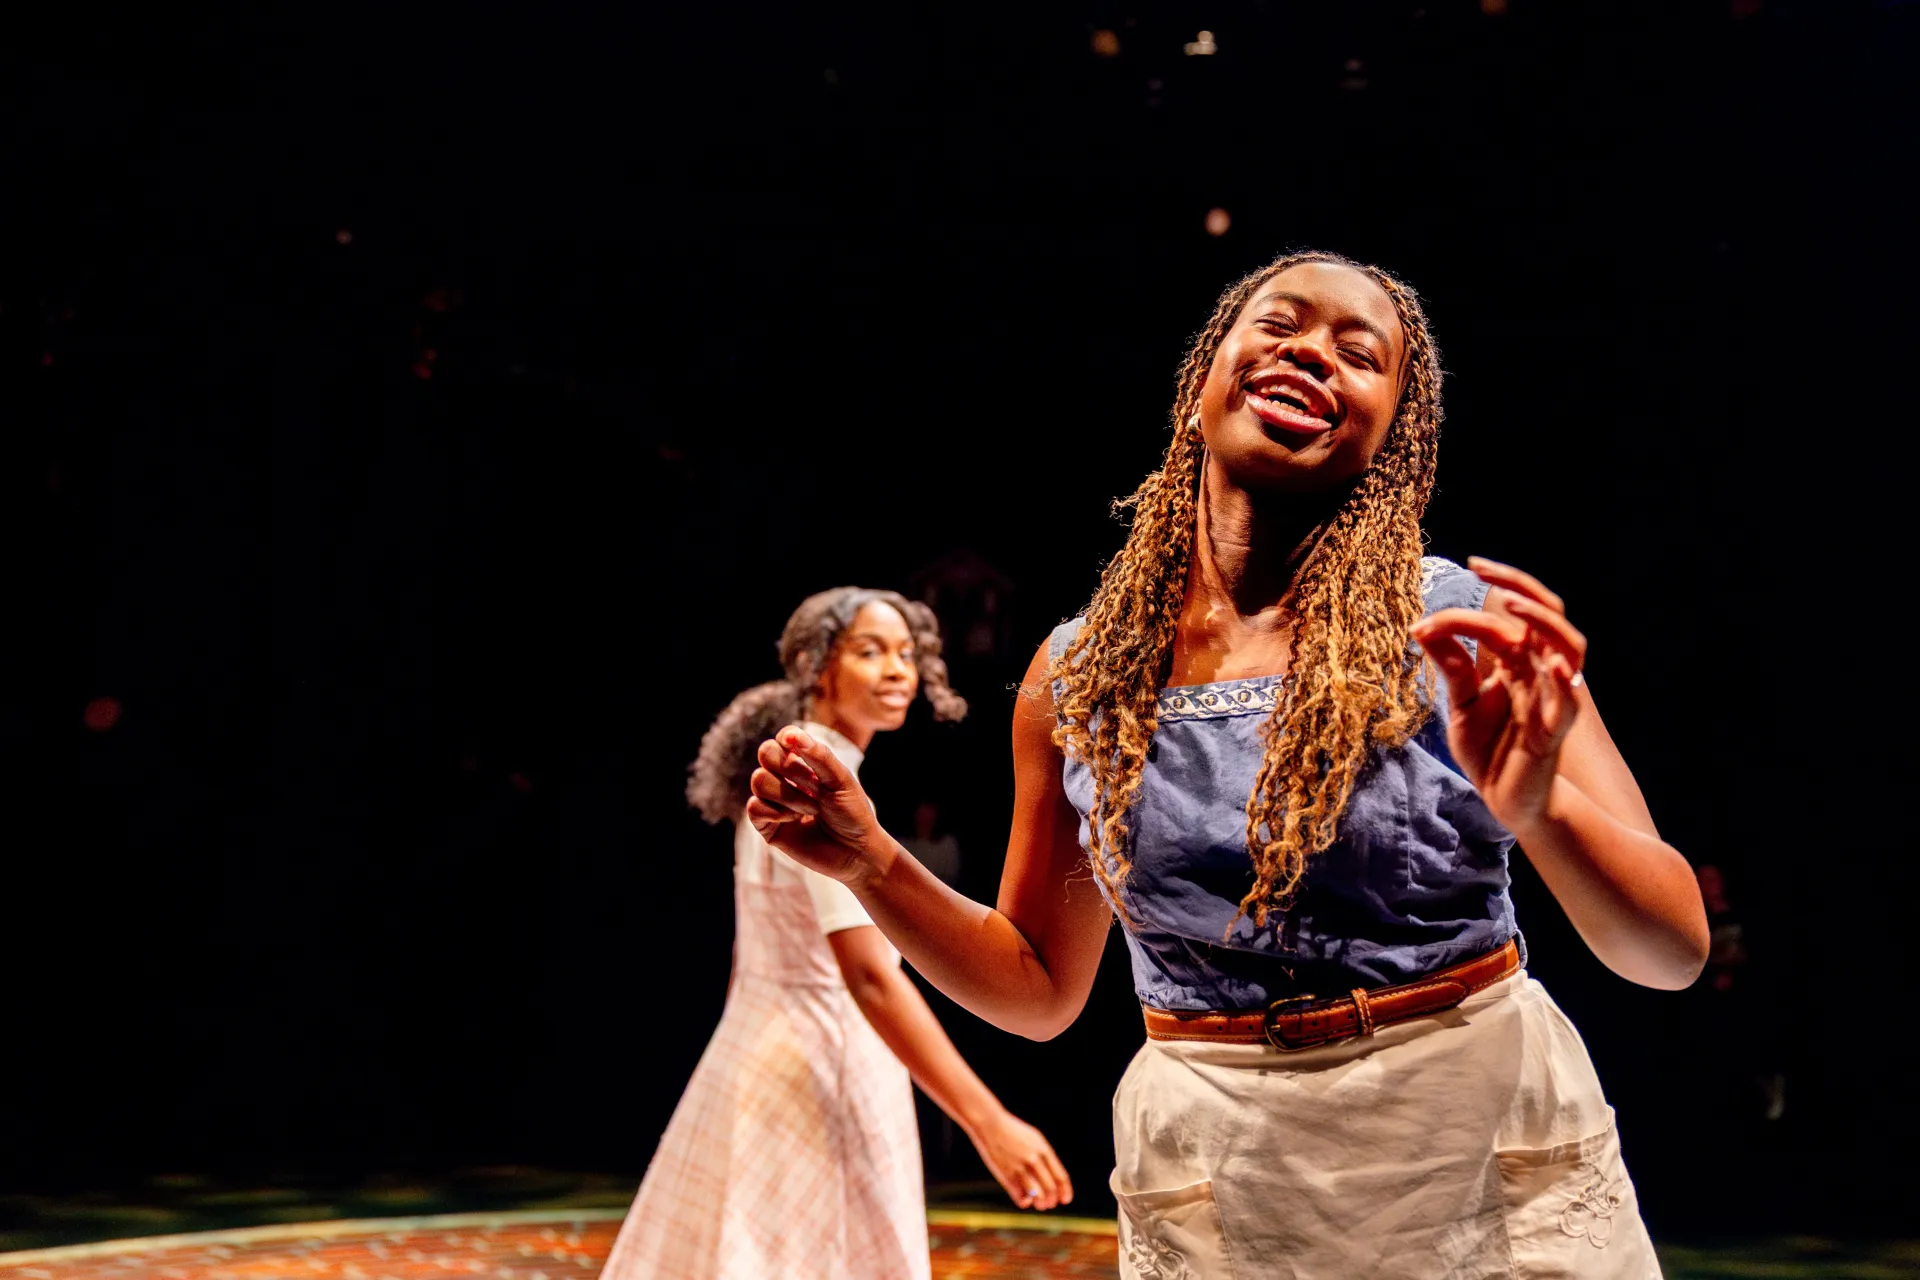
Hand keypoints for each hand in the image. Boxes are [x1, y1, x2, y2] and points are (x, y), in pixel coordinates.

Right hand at [745, 726, 889, 884]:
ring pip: (759, 780)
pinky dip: (776, 813)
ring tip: (811, 809)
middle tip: (816, 788)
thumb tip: (791, 735)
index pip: (784, 737)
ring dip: (788, 795)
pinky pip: (754, 808)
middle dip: (792, 770)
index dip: (790, 739)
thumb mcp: (841, 780)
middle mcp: (786, 777)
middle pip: (766, 753)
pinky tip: (795, 821)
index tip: (804, 752)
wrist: (856, 852)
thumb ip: (819, 756)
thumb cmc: (853, 814)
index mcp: (806, 762)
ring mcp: (775, 800)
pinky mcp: (767, 824)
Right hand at [968, 1108, 1072, 1211]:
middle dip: (1052, 1200)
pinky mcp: (1006, 1174)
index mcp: (1043, 1150)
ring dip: (1040, 1204)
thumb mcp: (1033, 1139)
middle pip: (1051, 1188)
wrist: (990, 1124)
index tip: (1065, 1200)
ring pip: (1037, 1196)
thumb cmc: (1012, 1132)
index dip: (1065, 1191)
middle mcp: (1034, 1159)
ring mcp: (1020, 1167)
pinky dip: (1024, 1202)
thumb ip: (1043, 1156)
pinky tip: (1024, 1199)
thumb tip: (1052, 1177)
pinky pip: (1020, 1197)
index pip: (1061, 1176)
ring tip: (1039, 1205)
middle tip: (1049, 1204)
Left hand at [1409, 557, 1585, 833]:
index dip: (1482, 595)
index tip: (1450, 584)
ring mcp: (1551, 698)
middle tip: (1482, 568)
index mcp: (1518, 661)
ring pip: (1569, 647)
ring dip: (1544, 623)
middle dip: (1519, 586)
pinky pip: (1569, 702)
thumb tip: (1424, 628)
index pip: (1507, 616)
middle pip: (1547, 615)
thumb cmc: (1489, 748)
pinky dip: (1563, 682)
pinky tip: (1550, 664)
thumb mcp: (1461, 704)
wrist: (1505, 798)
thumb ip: (1451, 668)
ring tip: (1513, 605)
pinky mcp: (1554, 731)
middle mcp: (1539, 671)